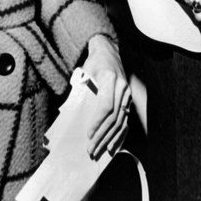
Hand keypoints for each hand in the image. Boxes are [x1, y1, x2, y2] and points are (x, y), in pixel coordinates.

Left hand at [81, 34, 130, 159]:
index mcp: (109, 78)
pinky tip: (113, 146)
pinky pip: (126, 120)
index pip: (106, 105)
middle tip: (90, 149)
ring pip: (121, 121)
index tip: (88, 134)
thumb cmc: (93, 62)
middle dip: (102, 135)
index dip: (97, 122)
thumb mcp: (84, 72)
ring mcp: (127, 94)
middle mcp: (122, 87)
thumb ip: (80, 91)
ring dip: (109, 138)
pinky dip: (120, 135)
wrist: (108, 50)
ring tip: (99, 151)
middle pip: (114, 117)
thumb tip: (73, 115)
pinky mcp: (128, 99)